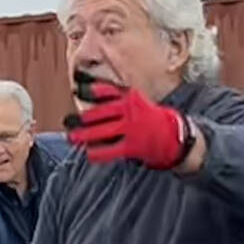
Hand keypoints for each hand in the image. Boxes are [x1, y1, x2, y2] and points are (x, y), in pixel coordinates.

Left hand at [66, 76, 190, 168]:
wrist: (177, 135)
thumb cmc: (151, 119)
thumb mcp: (138, 101)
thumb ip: (118, 99)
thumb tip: (89, 94)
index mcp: (130, 97)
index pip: (105, 91)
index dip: (89, 90)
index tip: (76, 90)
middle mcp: (129, 111)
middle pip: (99, 113)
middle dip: (81, 119)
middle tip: (67, 122)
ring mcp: (131, 128)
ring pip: (100, 132)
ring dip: (83, 136)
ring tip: (72, 138)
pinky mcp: (133, 146)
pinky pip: (110, 150)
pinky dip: (97, 153)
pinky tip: (89, 153)